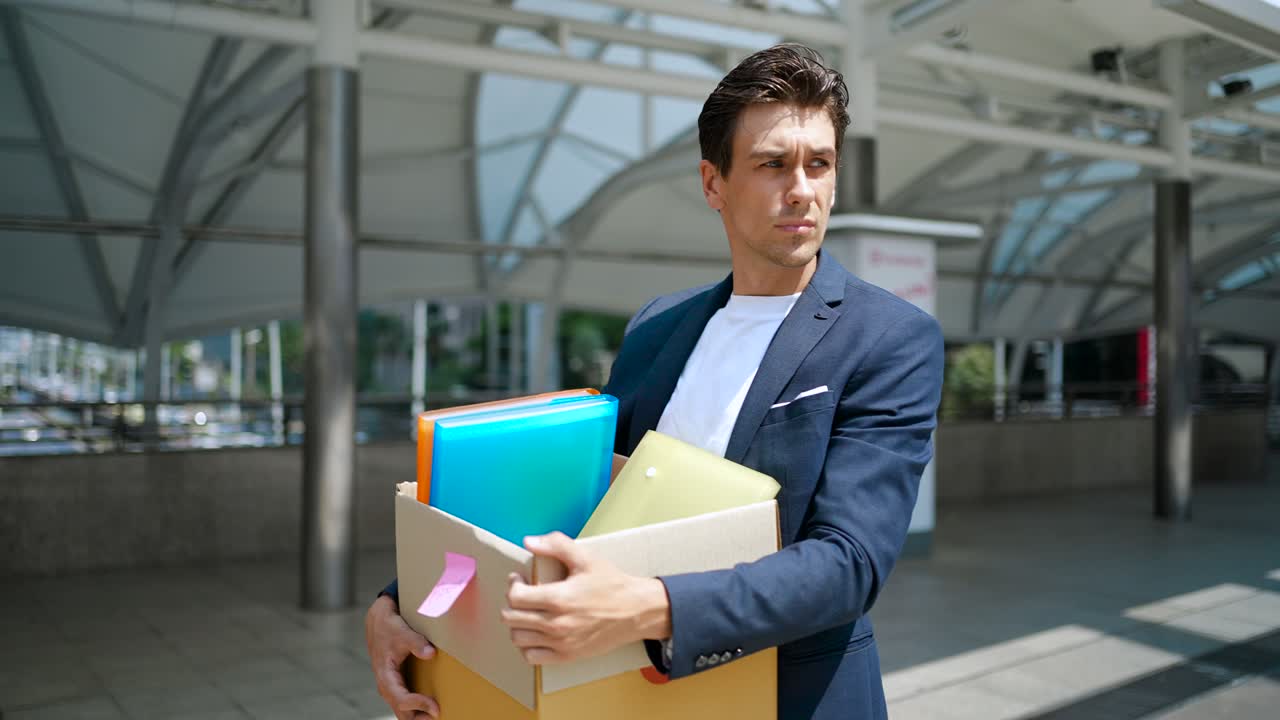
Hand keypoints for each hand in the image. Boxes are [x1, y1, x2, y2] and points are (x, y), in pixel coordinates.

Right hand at [365, 594, 439, 719]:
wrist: (378, 621)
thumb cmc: (389, 627)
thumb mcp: (402, 632)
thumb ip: (416, 642)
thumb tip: (431, 653)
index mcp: (385, 675)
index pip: (401, 699)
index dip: (418, 705)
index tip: (436, 707)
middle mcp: (386, 684)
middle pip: (400, 711)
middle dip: (418, 717)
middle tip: (439, 716)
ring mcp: (390, 685)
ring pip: (401, 709)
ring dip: (417, 715)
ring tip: (436, 715)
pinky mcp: (395, 683)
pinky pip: (404, 701)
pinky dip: (415, 707)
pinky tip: (429, 707)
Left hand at [501, 532, 670, 664]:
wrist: (636, 611)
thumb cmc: (611, 583)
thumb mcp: (586, 557)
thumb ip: (556, 545)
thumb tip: (528, 541)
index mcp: (559, 598)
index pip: (515, 597)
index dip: (512, 585)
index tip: (519, 579)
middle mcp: (556, 624)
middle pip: (511, 618)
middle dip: (512, 603)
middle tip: (523, 593)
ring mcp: (561, 643)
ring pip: (518, 638)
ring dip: (517, 623)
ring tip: (528, 612)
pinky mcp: (567, 656)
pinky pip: (532, 657)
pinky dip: (527, 645)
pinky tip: (536, 632)